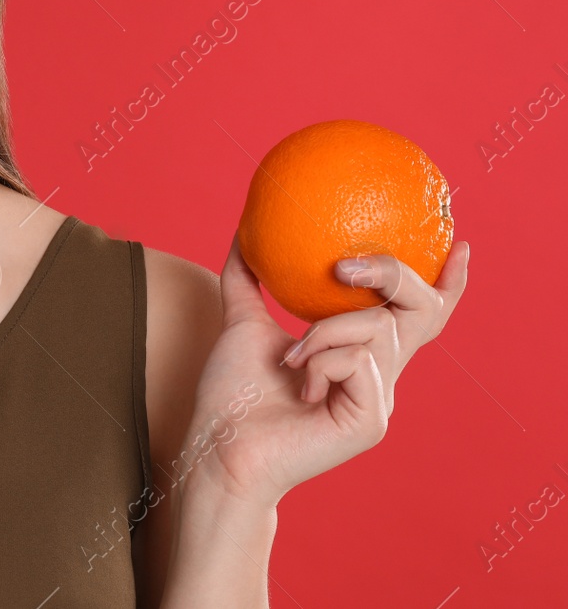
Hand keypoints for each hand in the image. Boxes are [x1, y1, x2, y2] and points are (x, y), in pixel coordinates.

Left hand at [180, 233, 470, 506]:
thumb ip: (247, 279)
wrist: (220, 445)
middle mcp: (380, 374)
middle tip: (344, 269)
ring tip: (291, 360)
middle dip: (394, 275)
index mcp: (360, 354)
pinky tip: (301, 387)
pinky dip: (320, 362)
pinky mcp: (373, 419)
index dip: (445, 284)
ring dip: (322, 333)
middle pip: (422, 310)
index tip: (458, 247)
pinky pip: (359, 360)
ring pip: (378, 326)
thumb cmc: (232, 394)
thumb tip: (245, 234)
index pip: (416, 315)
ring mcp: (380, 398)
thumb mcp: (242, 323)